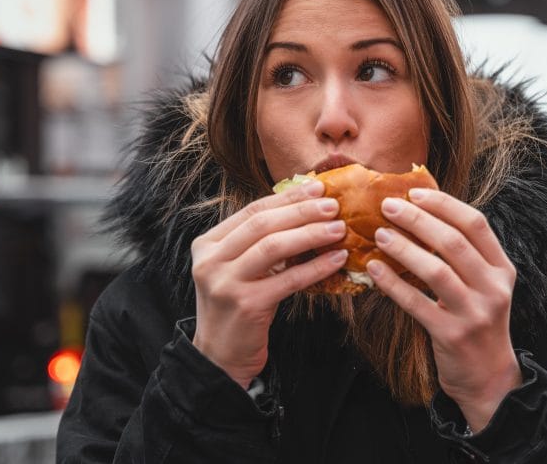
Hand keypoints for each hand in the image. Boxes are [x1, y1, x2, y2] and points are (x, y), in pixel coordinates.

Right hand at [190, 180, 346, 388]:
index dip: (287, 198)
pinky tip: (337, 260)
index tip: (317, 188)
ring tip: (339, 229)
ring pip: (273, 246)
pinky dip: (315, 267)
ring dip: (310, 234)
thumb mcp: (239, 269)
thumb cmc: (236, 308)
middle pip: (262, 224)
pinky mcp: (246, 304)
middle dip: (301, 211)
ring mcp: (225, 282)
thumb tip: (307, 211)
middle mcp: (211, 260)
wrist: (220, 357)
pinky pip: (288, 279)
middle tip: (333, 205)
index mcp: (208, 244)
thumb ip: (260, 243)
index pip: (252, 211)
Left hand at [366, 188, 520, 430]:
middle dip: (418, 220)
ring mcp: (474, 313)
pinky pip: (416, 303)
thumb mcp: (482, 284)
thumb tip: (421, 212)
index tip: (414, 193)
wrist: (488, 376)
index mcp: (502, 268)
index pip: (476, 224)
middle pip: (454, 243)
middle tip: (388, 207)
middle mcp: (493, 288)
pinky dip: (393, 283)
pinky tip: (374, 269)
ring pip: (436, 271)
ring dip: (404, 248)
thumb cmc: (477, 320)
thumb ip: (463, 254)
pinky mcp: (451, 335)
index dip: (443, 204)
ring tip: (379, 234)